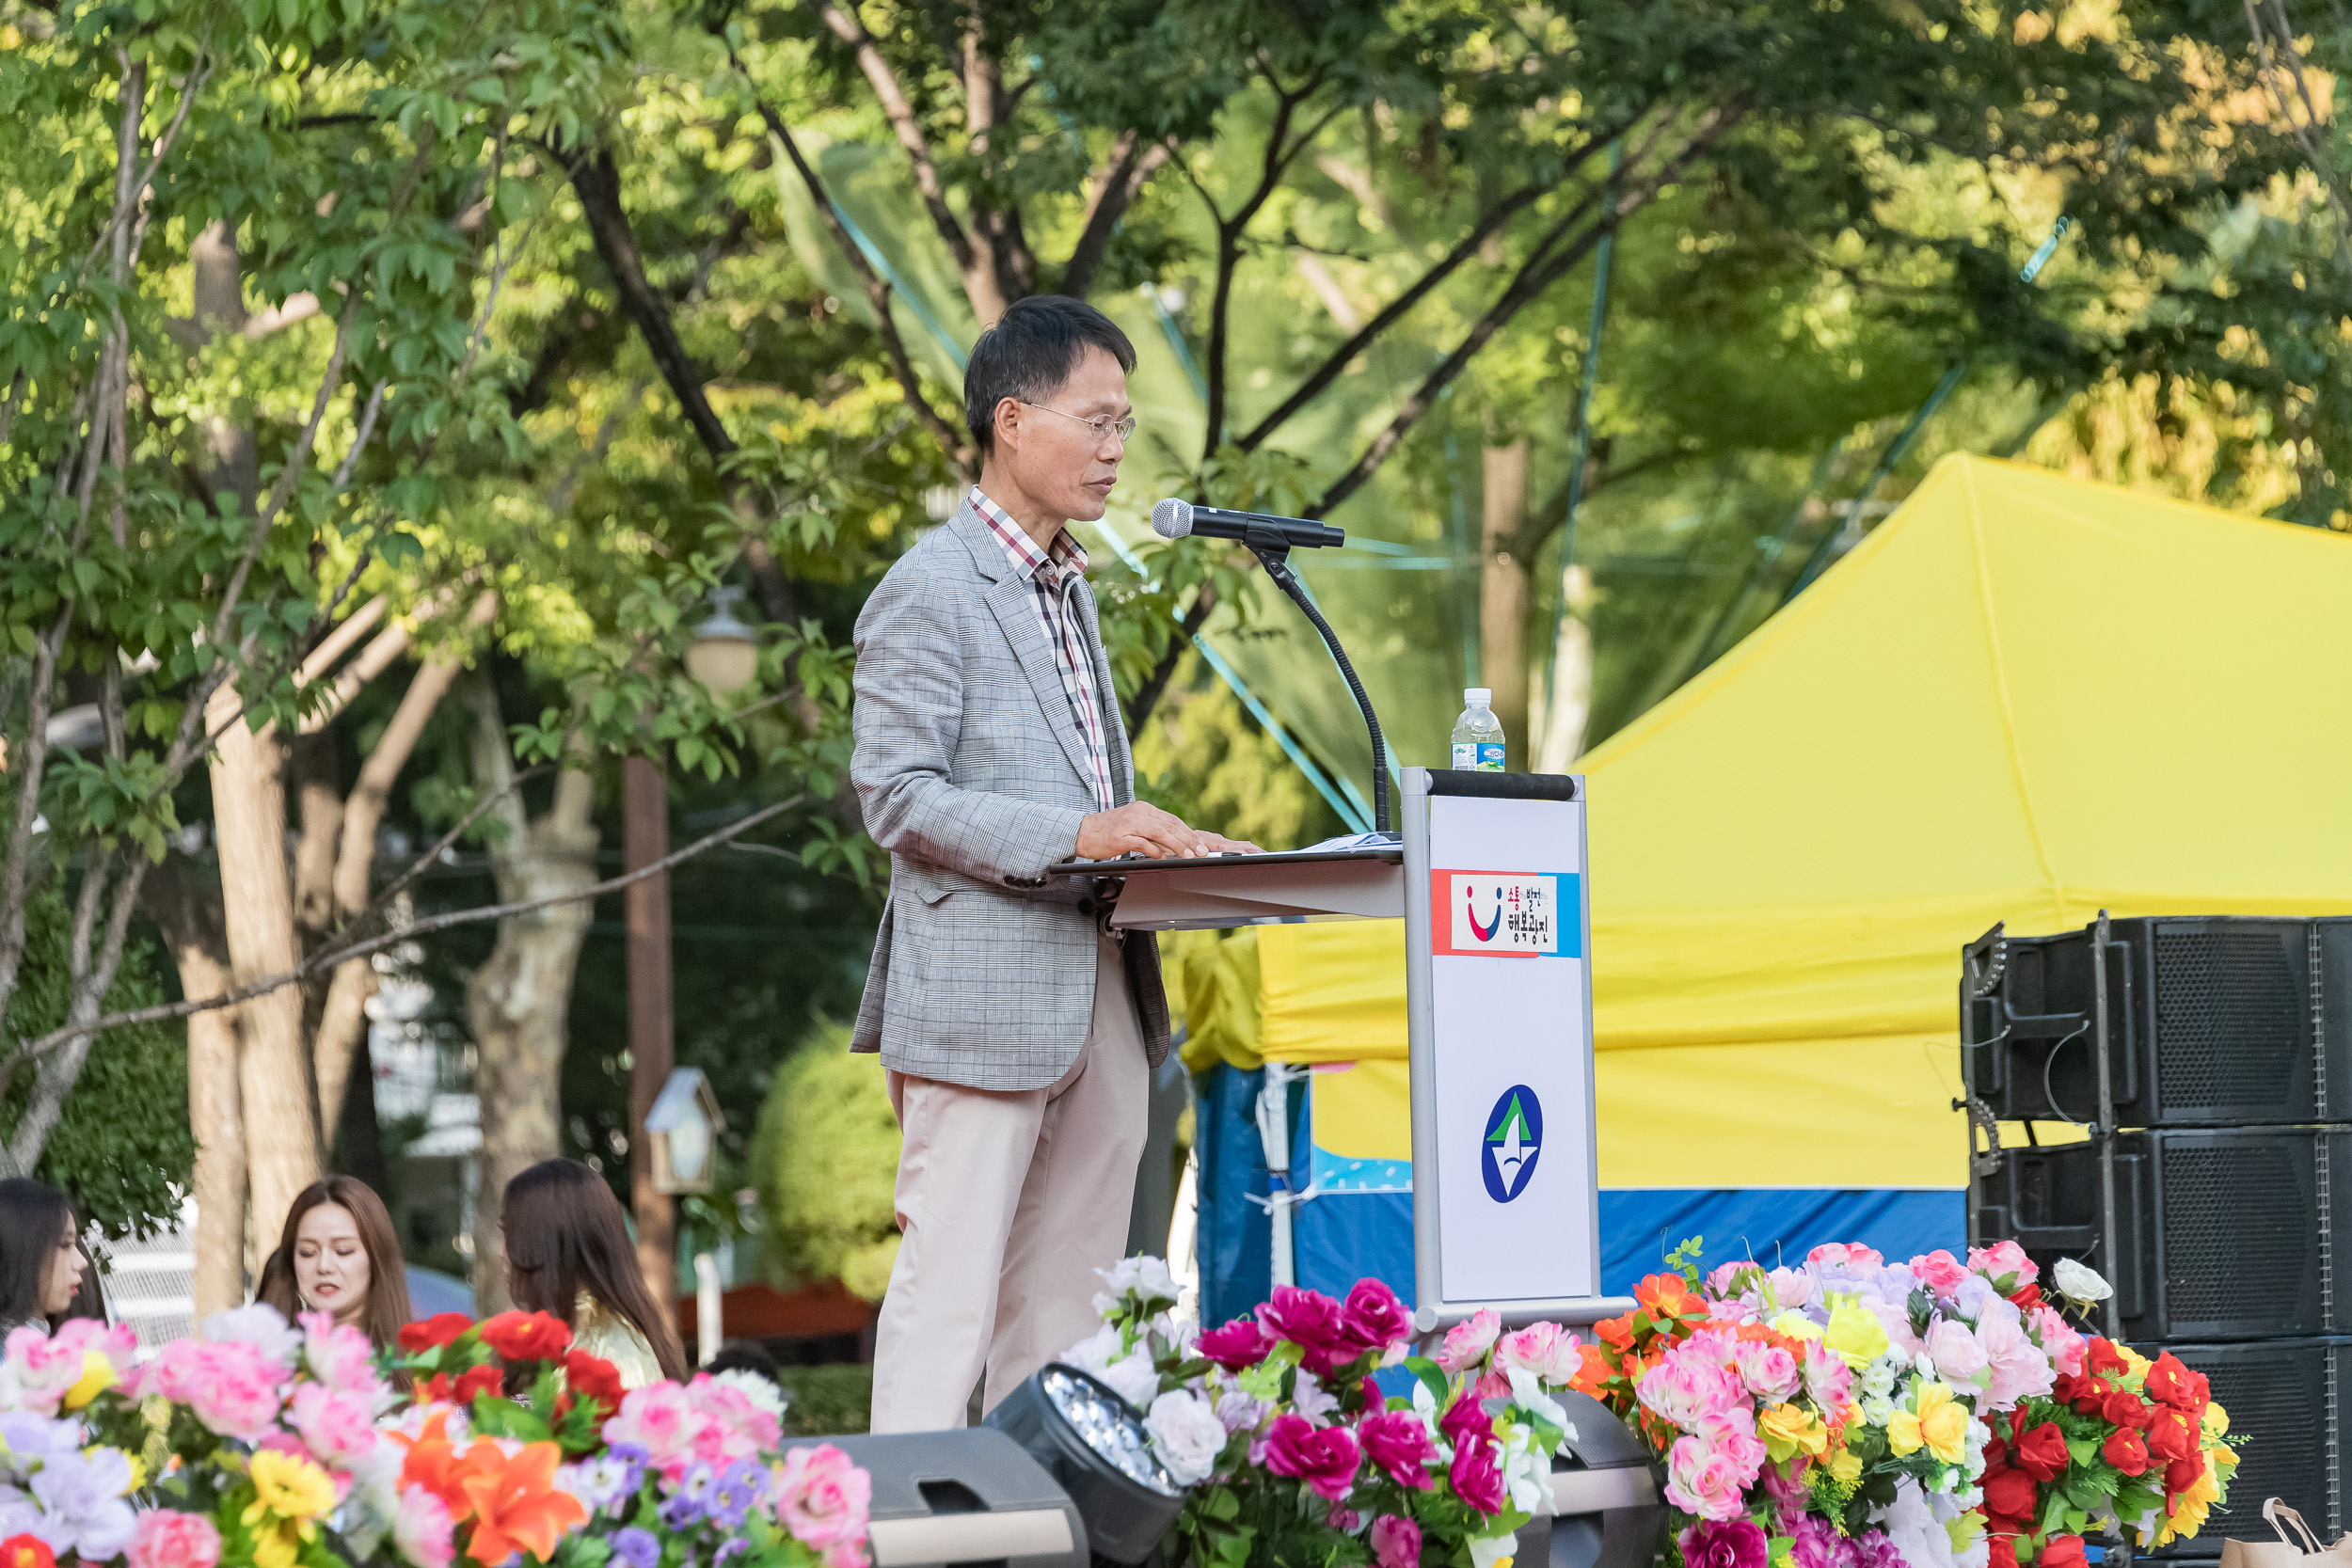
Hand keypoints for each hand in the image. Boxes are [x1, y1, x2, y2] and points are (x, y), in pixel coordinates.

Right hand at [1075, 802, 1260, 859]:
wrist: (1081, 831)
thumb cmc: (1107, 832)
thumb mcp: (1132, 826)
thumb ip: (1151, 833)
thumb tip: (1171, 846)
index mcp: (1144, 809)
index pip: (1172, 820)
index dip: (1188, 833)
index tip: (1201, 844)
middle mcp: (1139, 813)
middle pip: (1170, 825)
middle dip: (1189, 839)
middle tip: (1202, 852)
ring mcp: (1130, 823)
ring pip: (1160, 832)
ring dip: (1178, 845)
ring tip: (1190, 855)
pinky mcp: (1121, 835)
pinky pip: (1143, 843)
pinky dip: (1155, 851)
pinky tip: (1164, 858)